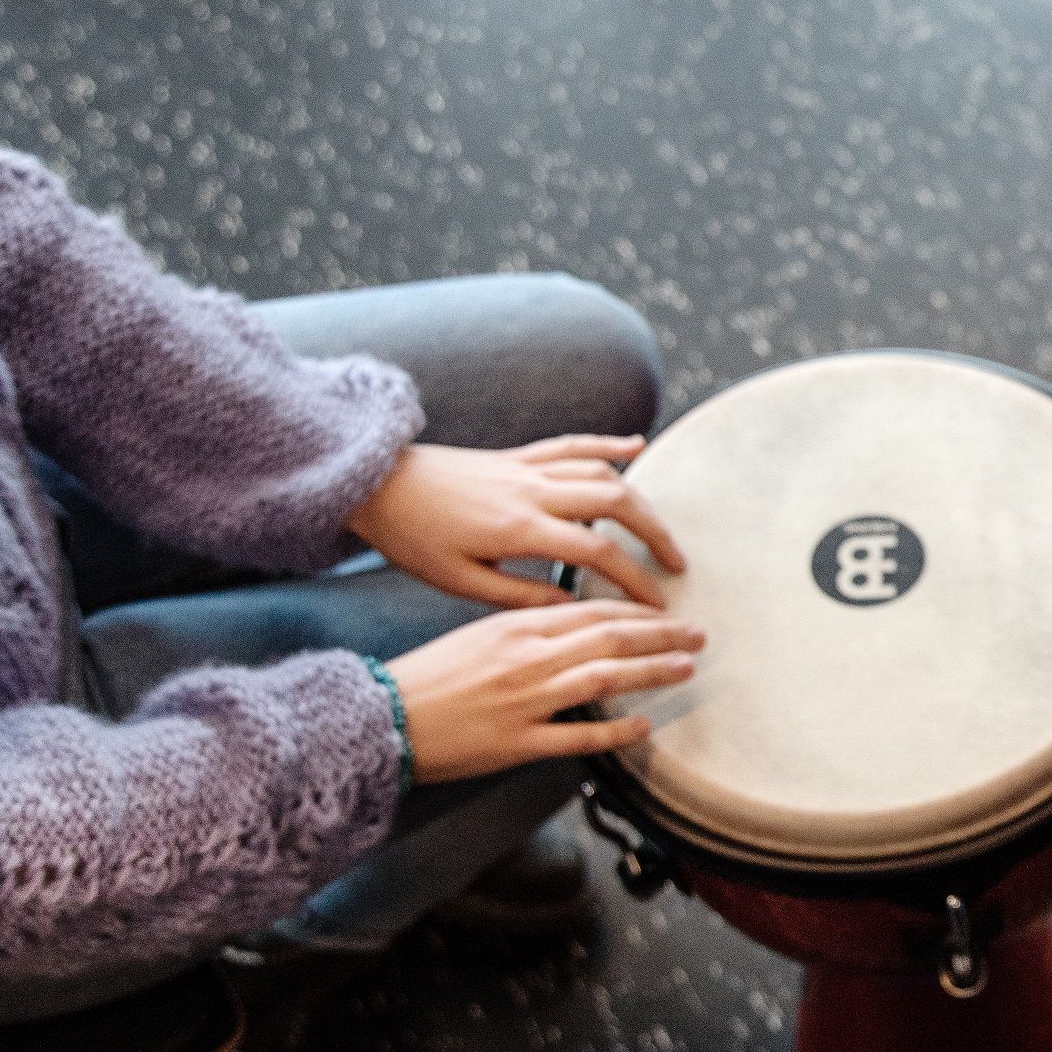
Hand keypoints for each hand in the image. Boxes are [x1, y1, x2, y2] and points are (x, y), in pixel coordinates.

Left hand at [348, 437, 686, 609]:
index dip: (634, 579)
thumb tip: (570, 607)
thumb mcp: (460, 581)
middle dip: (655, 534)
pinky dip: (608, 444)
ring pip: (602, 473)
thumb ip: (520, 594)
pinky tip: (636, 447)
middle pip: (616, 503)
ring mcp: (527, 468)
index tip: (656, 604)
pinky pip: (572, 445)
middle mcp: (532, 491)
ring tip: (659, 529)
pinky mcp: (517, 456)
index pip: (597, 551)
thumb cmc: (412, 539)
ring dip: (640, 498)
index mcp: (519, 528)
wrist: (375, 485)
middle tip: (677, 564)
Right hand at [386, 600, 704, 783]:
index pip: (592, 610)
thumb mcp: (480, 635)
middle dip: (660, 634)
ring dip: (651, 671)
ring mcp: (525, 701)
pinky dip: (615, 731)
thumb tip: (578, 624)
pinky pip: (578, 737)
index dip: (637, 610)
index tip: (668, 611)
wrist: (381, 716)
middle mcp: (527, 659)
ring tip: (686, 667)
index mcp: (517, 627)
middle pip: (609, 638)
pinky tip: (645, 726)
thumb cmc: (431, 677)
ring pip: (603, 678)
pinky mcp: (518, 743)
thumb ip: (530, 629)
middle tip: (698, 633)